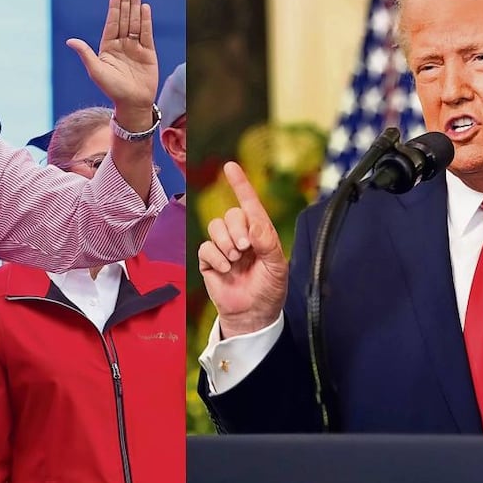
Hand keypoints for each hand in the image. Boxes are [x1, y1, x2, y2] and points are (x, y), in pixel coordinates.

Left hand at [66, 0, 158, 126]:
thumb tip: (69, 40)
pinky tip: (145, 8)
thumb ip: (85, 54)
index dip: (114, 9)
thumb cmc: (112, 89)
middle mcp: (122, 45)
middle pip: (124, 19)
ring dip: (136, 7)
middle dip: (126, 3)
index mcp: (108, 47)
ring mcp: (136, 48)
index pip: (111, 24)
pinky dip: (146, 21)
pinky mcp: (149, 53)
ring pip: (136, 23)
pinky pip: (147, 34)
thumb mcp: (96, 71)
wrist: (132, 103)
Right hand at [198, 162, 288, 337]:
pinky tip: (226, 269)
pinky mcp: (209, 261)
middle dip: (237, 229)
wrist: (253, 315)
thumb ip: (268, 243)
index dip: (240, 184)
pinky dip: (216, 257)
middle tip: (245, 249)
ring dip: (226, 243)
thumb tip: (253, 225)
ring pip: (215, 227)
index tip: (230, 166)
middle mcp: (241, 236)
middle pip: (231, 214)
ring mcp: (224, 248)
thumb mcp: (277, 266)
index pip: (250, 204)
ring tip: (236, 260)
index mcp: (260, 233)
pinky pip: (206, 247)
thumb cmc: (269, 290)